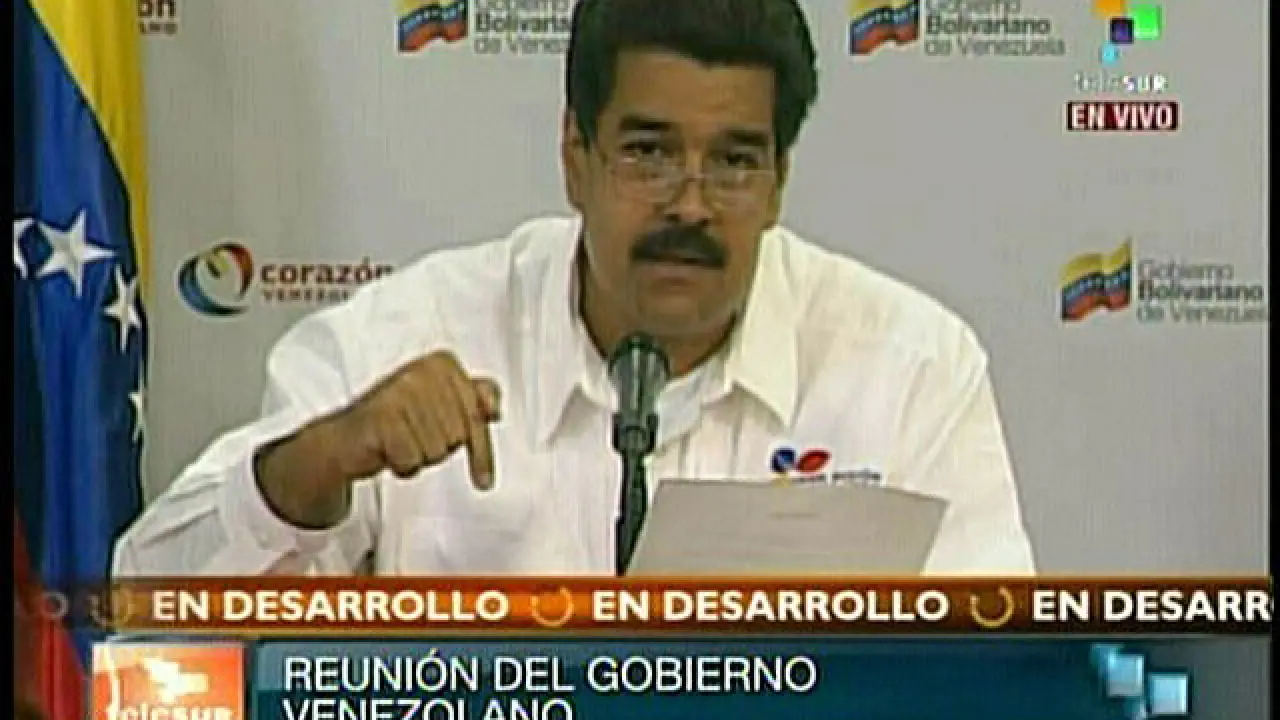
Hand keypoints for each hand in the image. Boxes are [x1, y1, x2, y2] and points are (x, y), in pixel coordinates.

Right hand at [255, 350, 500, 527]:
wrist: (345, 438)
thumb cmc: (396, 421)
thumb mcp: (442, 407)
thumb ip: (475, 399)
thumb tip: (495, 404)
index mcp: (442, 364)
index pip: (478, 417)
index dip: (481, 452)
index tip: (483, 477)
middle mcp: (422, 371)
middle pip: (458, 436)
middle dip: (439, 448)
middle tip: (414, 439)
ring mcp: (400, 392)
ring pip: (437, 450)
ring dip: (419, 456)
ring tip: (400, 442)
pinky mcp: (381, 416)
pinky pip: (412, 459)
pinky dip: (402, 465)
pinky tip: (387, 451)